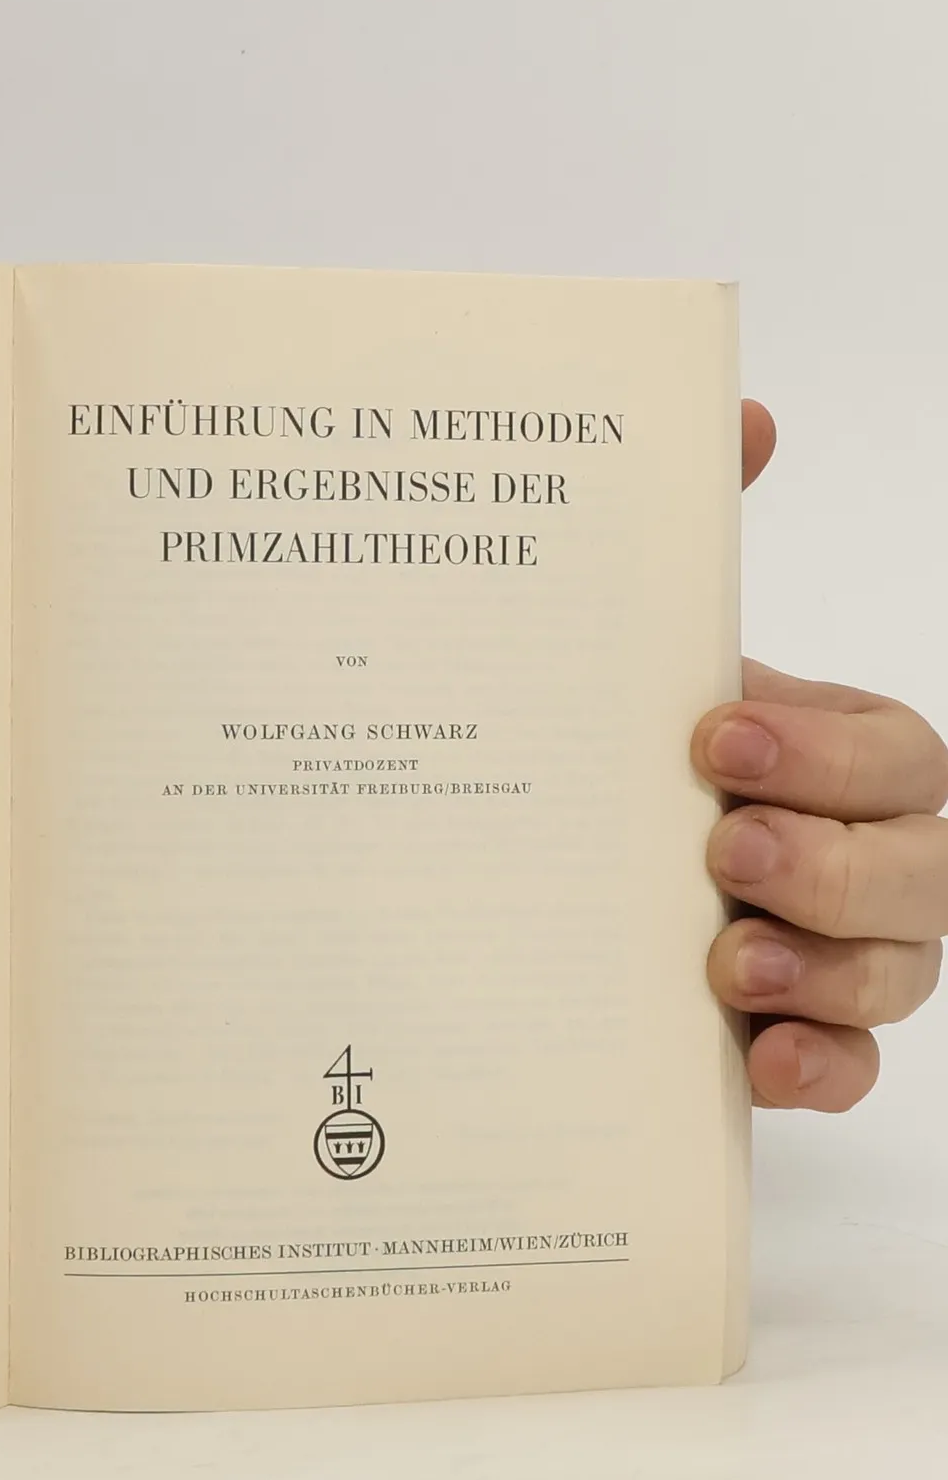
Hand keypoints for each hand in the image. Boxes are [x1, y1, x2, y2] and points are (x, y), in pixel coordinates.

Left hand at [694, 400, 947, 1109]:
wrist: (567, 869)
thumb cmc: (644, 758)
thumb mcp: (659, 659)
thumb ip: (700, 544)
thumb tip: (744, 412)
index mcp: (849, 758)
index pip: (894, 755)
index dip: (823, 752)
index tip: (711, 739)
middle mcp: (872, 855)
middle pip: (923, 870)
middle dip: (829, 862)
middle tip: (720, 850)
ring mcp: (848, 953)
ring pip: (901, 973)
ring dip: (824, 968)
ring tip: (726, 960)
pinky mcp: (802, 1033)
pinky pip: (853, 1066)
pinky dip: (820, 1066)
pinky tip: (761, 1060)